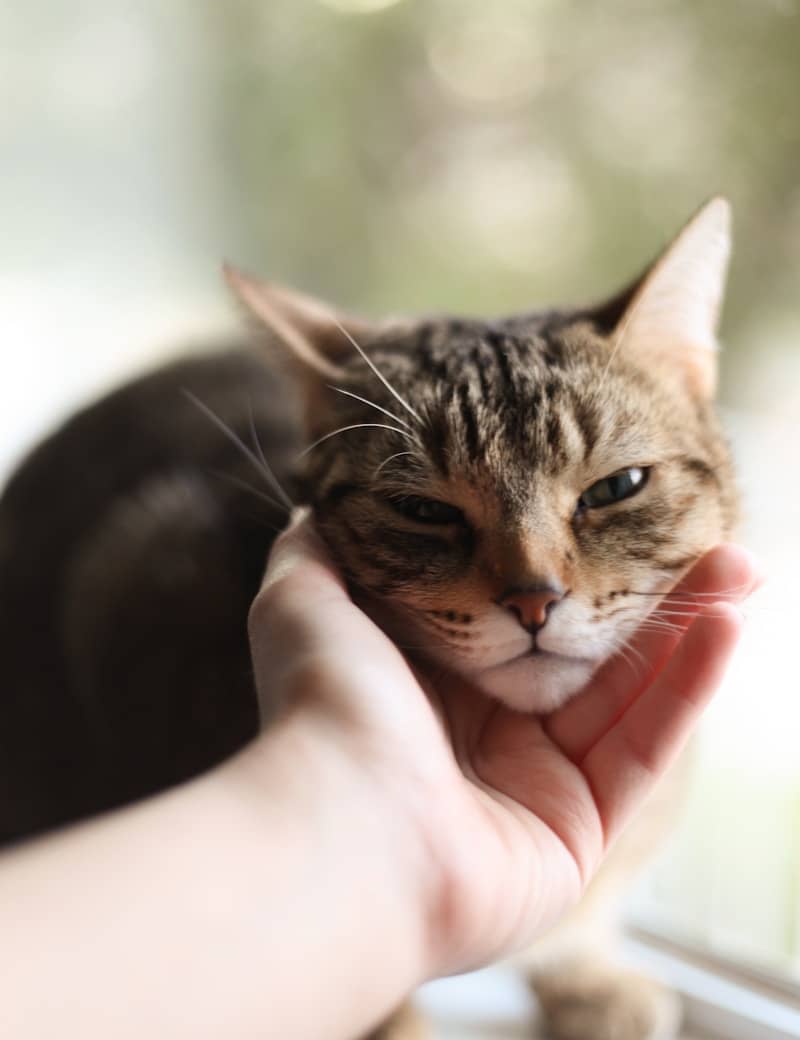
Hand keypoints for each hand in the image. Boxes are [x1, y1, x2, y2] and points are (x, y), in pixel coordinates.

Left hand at [248, 513, 759, 979]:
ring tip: (736, 565)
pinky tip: (725, 624)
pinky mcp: (580, 830)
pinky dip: (687, 687)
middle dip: (648, 591)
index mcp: (437, 679)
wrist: (339, 826)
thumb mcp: (303, 600)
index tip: (614, 509)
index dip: (572, 563)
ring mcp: (537, 783)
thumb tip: (316, 507)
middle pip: (588, 649)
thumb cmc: (323, 706)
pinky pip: (646, 749)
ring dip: (685, 628)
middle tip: (704, 533)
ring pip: (630, 693)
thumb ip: (317, 551)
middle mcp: (489, 730)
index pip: (522, 611)